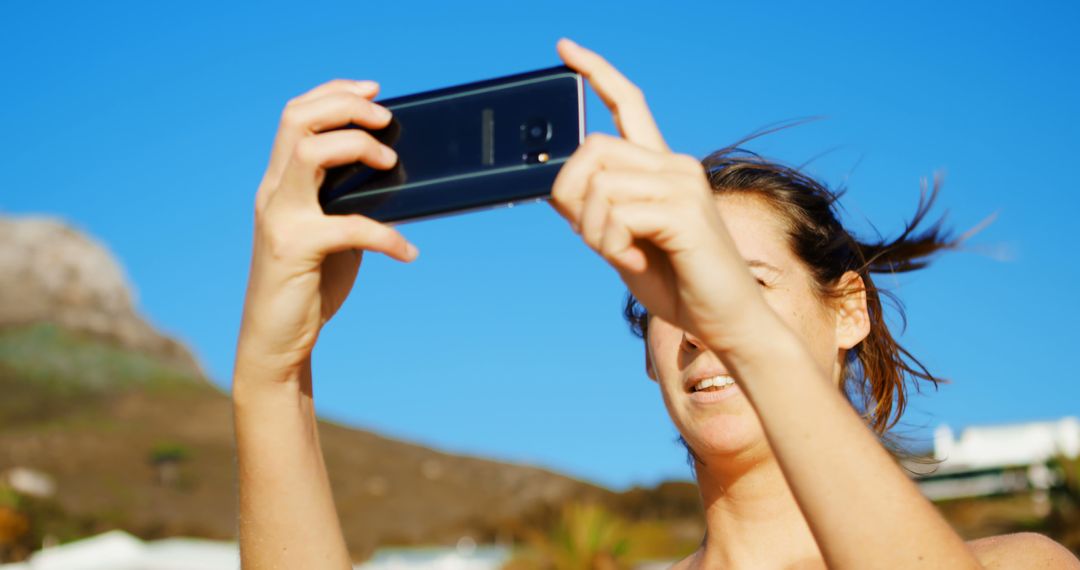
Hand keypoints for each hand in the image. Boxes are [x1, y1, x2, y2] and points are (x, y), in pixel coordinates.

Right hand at [237, 79, 418, 377]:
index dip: (333, 93)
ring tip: (391, 162)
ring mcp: (279, 218)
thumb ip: (350, 202)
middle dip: (346, 107)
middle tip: (387, 119)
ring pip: (307, 152)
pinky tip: (408, 252)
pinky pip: (347, 227)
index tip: (373, 90)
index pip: (295, 115)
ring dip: (356, 146)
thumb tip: (397, 177)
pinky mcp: (293, 250)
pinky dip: (386, 235)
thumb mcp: (332, 233)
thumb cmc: (310, 284)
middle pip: (298, 119)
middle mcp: (273, 192)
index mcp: (281, 184)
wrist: (275, 342)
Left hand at [550, 39, 767, 348]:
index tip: (564, 48)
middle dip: (571, 195)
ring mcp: (683, 183)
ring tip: (621, 256)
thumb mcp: (624, 242)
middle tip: (592, 238)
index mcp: (661, 167)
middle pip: (592, 148)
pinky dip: (610, 244)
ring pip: (598, 184)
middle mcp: (675, 164)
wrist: (727, 322)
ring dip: (592, 230)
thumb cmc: (677, 285)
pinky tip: (634, 262)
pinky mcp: (684, 210)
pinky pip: (615, 214)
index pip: (628, 103)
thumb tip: (557, 187)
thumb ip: (597, 212)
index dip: (595, 73)